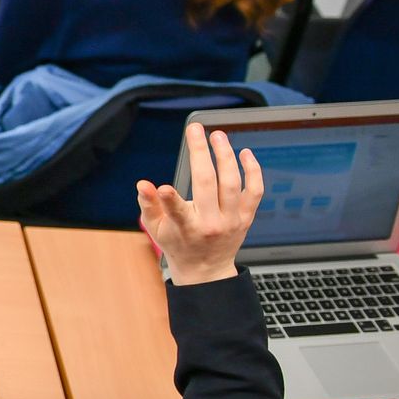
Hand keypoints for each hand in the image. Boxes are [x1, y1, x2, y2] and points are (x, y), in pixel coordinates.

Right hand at [136, 123, 263, 284]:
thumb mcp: (156, 229)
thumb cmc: (177, 244)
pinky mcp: (246, 217)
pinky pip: (255, 191)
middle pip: (208, 184)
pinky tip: (244, 152)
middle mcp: (212, 224)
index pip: (177, 212)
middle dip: (201, 153)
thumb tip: (143, 185)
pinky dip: (253, 171)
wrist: (207, 269)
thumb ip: (149, 206)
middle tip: (195, 130)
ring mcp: (232, 220)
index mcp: (186, 229)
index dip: (168, 201)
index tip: (162, 187)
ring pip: (233, 183)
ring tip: (217, 135)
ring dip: (225, 155)